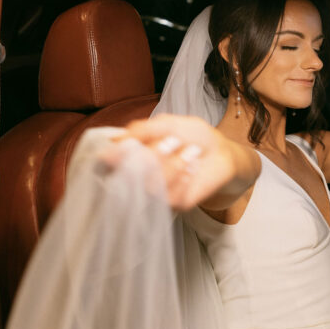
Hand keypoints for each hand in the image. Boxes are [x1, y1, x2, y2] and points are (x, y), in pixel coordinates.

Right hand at [98, 114, 250, 210]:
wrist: (221, 151)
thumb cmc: (193, 136)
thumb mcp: (168, 124)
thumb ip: (143, 130)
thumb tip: (115, 140)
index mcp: (133, 155)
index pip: (108, 164)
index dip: (110, 158)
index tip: (121, 147)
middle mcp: (139, 176)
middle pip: (128, 175)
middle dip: (152, 155)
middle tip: (172, 141)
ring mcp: (155, 192)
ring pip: (149, 186)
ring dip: (172, 165)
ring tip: (190, 151)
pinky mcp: (174, 204)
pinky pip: (169, 196)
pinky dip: (183, 178)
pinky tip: (193, 168)